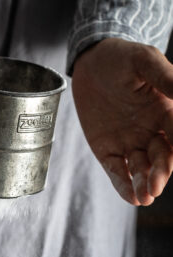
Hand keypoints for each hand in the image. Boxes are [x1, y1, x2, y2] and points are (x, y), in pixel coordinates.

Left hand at [72, 38, 172, 204]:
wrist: (90, 62)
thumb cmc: (122, 58)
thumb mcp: (145, 61)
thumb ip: (166, 78)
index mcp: (166, 111)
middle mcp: (152, 131)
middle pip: (163, 156)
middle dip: (162, 171)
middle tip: (157, 184)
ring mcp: (130, 142)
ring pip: (142, 169)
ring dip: (145, 183)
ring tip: (145, 196)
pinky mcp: (108, 151)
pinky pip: (118, 172)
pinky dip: (124, 186)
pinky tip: (132, 198)